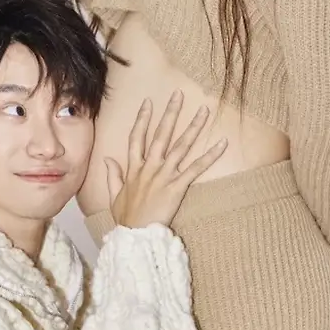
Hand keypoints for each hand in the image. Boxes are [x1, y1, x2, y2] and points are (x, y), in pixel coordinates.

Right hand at [106, 91, 227, 228]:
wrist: (136, 235)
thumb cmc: (127, 218)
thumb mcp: (115, 195)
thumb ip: (113, 175)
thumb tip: (107, 159)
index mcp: (134, 169)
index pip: (137, 138)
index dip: (143, 119)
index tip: (149, 102)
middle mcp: (149, 168)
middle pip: (161, 135)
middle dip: (170, 113)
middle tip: (179, 95)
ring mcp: (164, 176)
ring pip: (180, 146)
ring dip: (194, 127)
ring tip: (205, 111)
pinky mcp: (177, 187)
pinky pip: (196, 168)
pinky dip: (210, 155)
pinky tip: (222, 143)